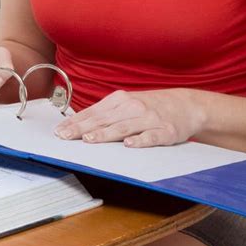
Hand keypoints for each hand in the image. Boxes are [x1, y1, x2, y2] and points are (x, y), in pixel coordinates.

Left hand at [54, 88, 206, 147]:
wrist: (186, 104)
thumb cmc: (150, 106)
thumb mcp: (127, 104)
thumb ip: (105, 113)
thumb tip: (78, 124)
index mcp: (121, 99)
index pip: (93, 112)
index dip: (75, 122)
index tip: (59, 131)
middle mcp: (133, 107)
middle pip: (104, 119)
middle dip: (83, 129)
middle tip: (66, 137)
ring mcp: (150, 118)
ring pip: (124, 127)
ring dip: (106, 134)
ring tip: (90, 140)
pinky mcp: (166, 131)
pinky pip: (151, 136)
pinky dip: (140, 140)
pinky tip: (129, 145)